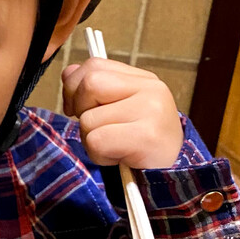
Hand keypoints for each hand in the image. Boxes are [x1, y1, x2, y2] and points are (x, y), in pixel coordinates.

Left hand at [61, 58, 183, 169]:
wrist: (170, 172)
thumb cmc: (139, 141)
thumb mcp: (119, 108)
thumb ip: (95, 87)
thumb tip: (69, 72)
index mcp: (143, 79)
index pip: (94, 66)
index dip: (75, 87)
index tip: (80, 108)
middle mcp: (151, 89)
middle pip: (90, 84)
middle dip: (81, 110)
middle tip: (97, 128)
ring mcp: (151, 110)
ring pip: (88, 118)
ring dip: (90, 138)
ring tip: (114, 146)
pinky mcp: (146, 136)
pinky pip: (96, 141)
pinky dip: (98, 155)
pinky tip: (118, 156)